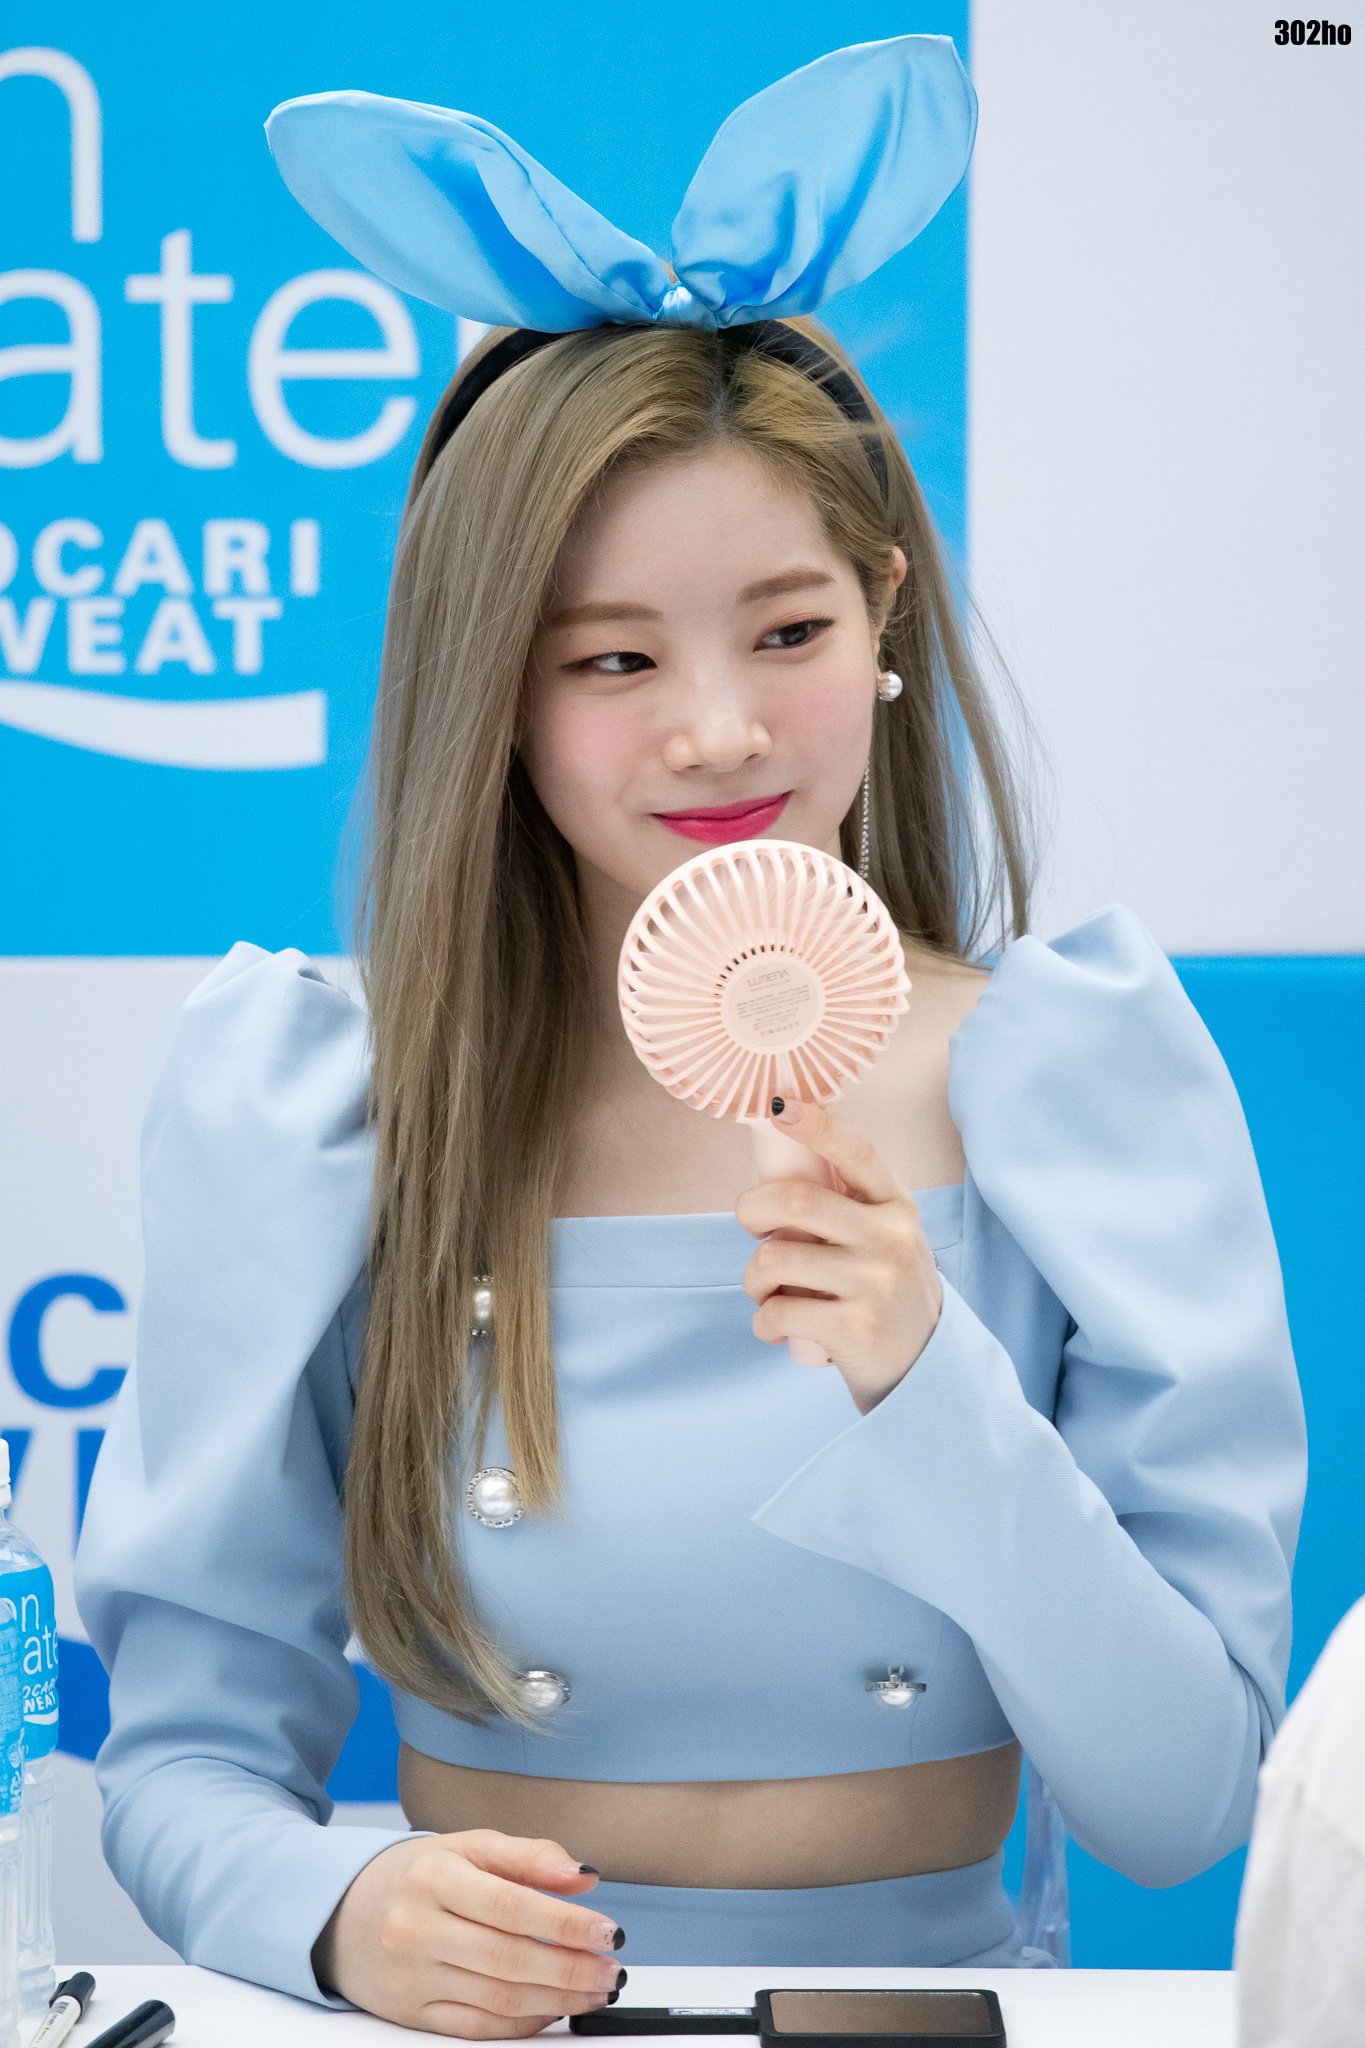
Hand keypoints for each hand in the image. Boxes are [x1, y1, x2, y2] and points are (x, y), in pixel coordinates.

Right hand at [311, 1828, 626, 2035]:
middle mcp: (417, 1927)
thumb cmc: (415, 1876)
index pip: (511, 1905)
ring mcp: (412, 1976)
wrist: (340, 1912)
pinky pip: (476, 2026)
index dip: (565, 1924)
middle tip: (611, 1969)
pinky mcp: (409, 2013)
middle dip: (570, 1969)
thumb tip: (583, 1878)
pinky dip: (522, 2023)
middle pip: (508, 1958)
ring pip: (498, 1998)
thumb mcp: (466, 1846)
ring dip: (557, 1999)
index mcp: (434, 1876)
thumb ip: (528, 1856)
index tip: (607, 1931)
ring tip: (594, 1989)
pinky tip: (552, 2009)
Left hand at [734, 1095, 943, 1413]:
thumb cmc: (886, 1291)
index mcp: (896, 1206)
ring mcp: (874, 1283)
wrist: (926, 1367)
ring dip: (754, 1277)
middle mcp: (890, 1238)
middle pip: (795, 1201)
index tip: (781, 1106)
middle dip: (752, 1210)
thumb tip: (779, 1169)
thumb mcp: (886, 1237)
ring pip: (775, 1258)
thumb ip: (847, 1205)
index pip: (857, 1153)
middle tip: (752, 1226)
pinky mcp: (854, 1327)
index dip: (817, 1126)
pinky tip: (775, 1326)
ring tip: (765, 1290)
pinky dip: (762, 1321)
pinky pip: (777, 1311)